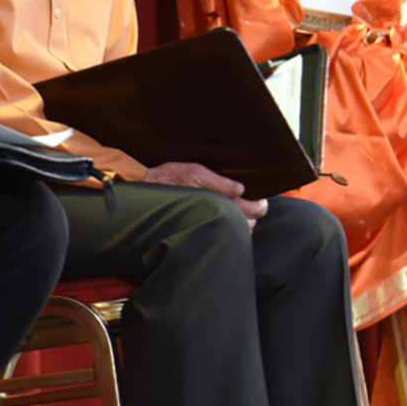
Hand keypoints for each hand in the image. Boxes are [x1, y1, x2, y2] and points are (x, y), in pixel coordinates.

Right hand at [142, 161, 268, 225]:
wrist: (147, 191)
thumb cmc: (169, 179)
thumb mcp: (195, 172)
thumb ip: (219, 181)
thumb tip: (240, 188)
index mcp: (219, 202)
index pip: (253, 211)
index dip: (260, 205)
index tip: (259, 199)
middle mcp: (215, 216)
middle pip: (249, 223)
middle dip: (251, 214)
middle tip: (247, 202)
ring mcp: (208, 224)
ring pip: (236, 230)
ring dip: (239, 221)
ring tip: (233, 208)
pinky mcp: (200, 229)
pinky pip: (221, 232)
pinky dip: (226, 226)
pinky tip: (220, 216)